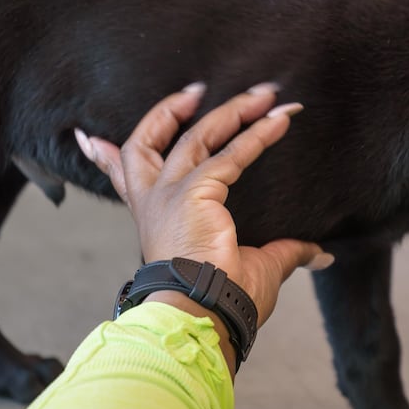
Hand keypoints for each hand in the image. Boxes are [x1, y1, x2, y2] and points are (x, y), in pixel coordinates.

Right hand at [74, 84, 330, 329]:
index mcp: (156, 221)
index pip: (123, 179)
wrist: (206, 316)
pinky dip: (258, 133)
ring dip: (234, 111)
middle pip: (144, 143)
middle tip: (195, 91)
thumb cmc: (223, 301)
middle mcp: (154, 202)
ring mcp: (170, 194)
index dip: (103, 157)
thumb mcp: (256, 267)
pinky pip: (231, 153)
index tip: (87, 138)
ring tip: (266, 94)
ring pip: (197, 136)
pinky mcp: (194, 191)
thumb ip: (285, 251)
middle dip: (168, 112)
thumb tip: (321, 255)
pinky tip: (281, 119)